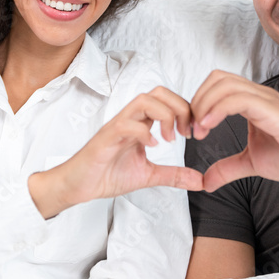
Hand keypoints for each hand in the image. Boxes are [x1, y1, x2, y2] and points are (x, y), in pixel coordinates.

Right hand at [28, 86, 203, 217]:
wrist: (78, 186)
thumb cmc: (107, 175)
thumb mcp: (149, 175)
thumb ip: (173, 175)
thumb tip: (199, 181)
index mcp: (141, 123)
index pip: (167, 99)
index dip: (186, 110)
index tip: (193, 132)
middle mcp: (131, 119)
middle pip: (159, 92)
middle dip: (180, 107)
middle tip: (185, 132)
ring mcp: (118, 125)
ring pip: (144, 100)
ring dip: (164, 116)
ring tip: (169, 138)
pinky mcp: (106, 137)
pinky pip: (126, 124)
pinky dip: (143, 133)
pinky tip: (151, 147)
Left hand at [190, 71, 278, 191]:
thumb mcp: (252, 163)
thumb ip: (228, 168)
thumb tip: (205, 181)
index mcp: (254, 102)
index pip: (217, 85)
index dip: (199, 103)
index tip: (192, 131)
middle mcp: (259, 95)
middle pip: (216, 78)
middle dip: (196, 101)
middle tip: (191, 130)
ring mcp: (267, 99)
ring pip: (224, 84)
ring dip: (203, 105)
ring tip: (198, 131)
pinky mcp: (272, 109)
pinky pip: (237, 99)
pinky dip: (216, 110)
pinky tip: (208, 127)